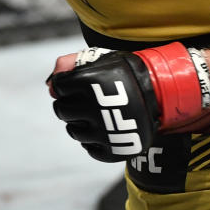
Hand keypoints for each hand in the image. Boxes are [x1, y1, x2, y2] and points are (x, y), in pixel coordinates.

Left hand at [47, 43, 208, 161]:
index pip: (58, 87)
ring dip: (79, 121)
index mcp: (89, 82)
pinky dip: (92, 139)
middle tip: (83, 101)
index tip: (79, 83)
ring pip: (72, 130)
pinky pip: (88, 147)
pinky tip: (104, 128)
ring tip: (96, 113)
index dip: (66, 84)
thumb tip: (49, 86)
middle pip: (61, 110)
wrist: (161, 93)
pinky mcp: (111, 149)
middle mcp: (94, 108)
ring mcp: (103, 132)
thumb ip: (69, 64)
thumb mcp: (99, 59)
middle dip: (68, 103)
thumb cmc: (124, 74)